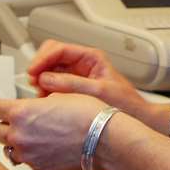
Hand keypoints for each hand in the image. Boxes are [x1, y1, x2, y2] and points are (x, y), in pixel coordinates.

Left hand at [0, 92, 104, 169]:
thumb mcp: (57, 96)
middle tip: (23, 123)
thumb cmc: (86, 116)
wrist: (103, 139)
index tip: (12, 108)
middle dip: (9, 126)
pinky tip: (46, 148)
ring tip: (33, 138)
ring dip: (17, 143)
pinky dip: (32, 155)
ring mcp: (28, 155)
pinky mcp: (39, 168)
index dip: (7, 107)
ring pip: (10, 149)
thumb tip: (32, 108)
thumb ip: (36, 104)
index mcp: (21, 113)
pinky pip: (27, 161)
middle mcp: (19, 136)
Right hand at [27, 41, 149, 118]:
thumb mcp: (98, 92)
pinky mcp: (73, 90)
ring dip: (41, 80)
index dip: (43, 59)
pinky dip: (46, 91)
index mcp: (91, 58)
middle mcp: (82, 64)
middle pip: (51, 56)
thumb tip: (46, 78)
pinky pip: (53, 85)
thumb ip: (72, 84)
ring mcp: (76, 77)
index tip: (33, 71)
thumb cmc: (126, 105)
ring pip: (50, 71)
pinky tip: (45, 100)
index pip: (59, 49)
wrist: (136, 119)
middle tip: (33, 81)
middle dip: (40, 67)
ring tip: (39, 93)